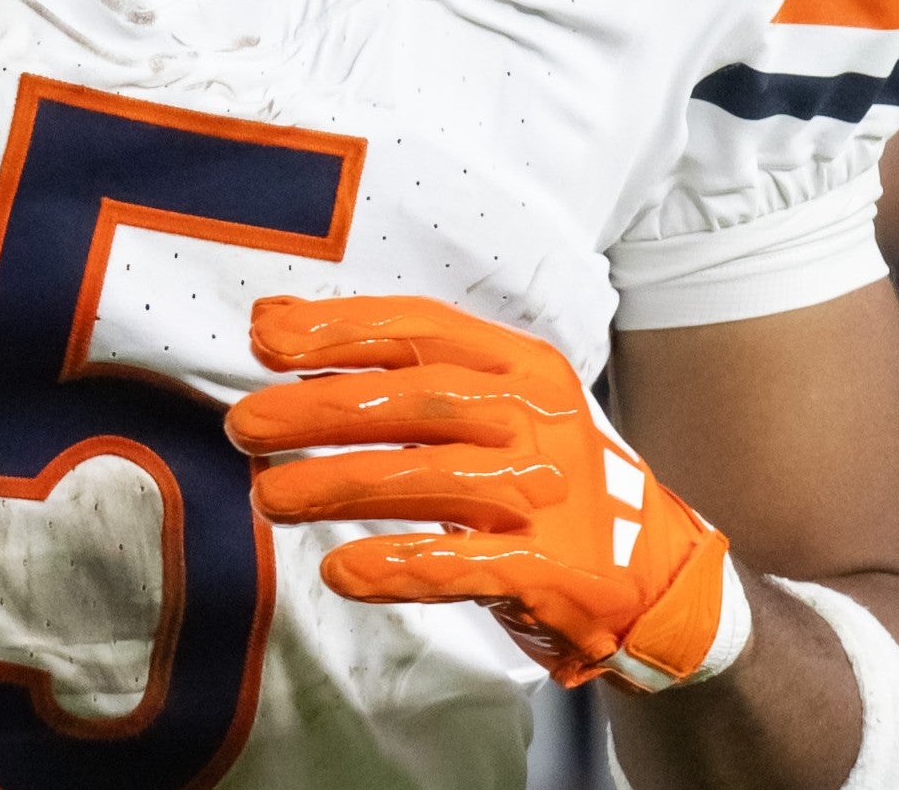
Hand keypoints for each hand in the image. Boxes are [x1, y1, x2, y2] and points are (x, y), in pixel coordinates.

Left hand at [224, 294, 747, 690]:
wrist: (653, 574)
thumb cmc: (539, 478)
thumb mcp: (484, 405)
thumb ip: (386, 365)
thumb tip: (268, 323)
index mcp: (523, 366)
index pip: (421, 330)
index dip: (339, 329)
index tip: (264, 342)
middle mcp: (540, 421)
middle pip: (419, 401)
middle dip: (322, 410)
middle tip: (246, 427)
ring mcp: (551, 496)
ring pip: (432, 479)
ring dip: (340, 486)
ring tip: (269, 497)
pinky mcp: (557, 572)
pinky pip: (468, 565)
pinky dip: (400, 567)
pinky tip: (341, 570)